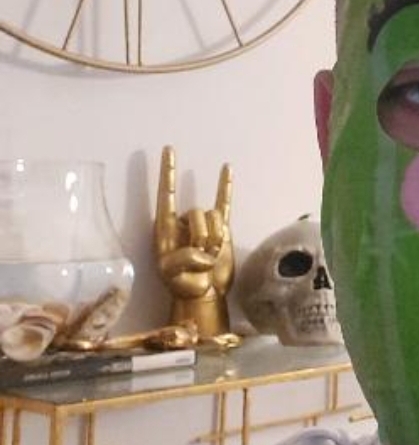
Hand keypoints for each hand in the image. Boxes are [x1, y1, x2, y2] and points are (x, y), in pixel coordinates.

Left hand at [154, 146, 234, 336]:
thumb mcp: (171, 274)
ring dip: (215, 237)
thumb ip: (184, 258)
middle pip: (197, 212)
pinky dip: (225, 187)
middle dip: (202, 235)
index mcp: (165, 227)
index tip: (169, 149)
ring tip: (210, 256)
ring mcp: (202, 224)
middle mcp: (183, 221)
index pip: (166, 193)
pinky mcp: (220, 230)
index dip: (168, 172)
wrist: (202, 295)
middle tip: (200, 259)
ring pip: (214, 217)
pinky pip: (224, 205)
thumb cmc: (180, 284)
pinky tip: (226, 169)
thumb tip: (204, 250)